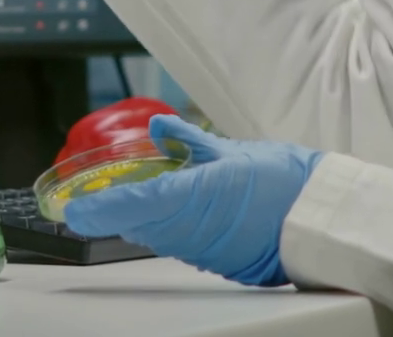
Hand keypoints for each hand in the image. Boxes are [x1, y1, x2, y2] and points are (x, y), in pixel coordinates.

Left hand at [62, 115, 322, 287]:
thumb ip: (191, 141)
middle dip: (117, 212)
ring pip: (158, 236)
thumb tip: (162, 128)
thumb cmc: (284, 182)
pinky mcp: (217, 263)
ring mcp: (203, 251)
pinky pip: (182, 245)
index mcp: (192, 196)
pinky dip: (172, 229)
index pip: (131, 205)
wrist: (319, 219)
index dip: (98, 209)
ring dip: (143, 221)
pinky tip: (177, 216)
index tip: (74, 210)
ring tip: (132, 204)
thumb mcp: (233, 151)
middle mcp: (190, 230)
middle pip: (139, 224)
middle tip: (95, 203)